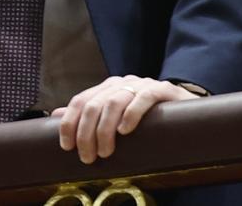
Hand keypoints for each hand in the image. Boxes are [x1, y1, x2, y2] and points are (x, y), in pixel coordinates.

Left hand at [54, 75, 198, 163]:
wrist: (184, 111)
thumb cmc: (145, 119)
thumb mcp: (114, 118)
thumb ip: (87, 115)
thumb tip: (56, 114)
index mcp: (107, 88)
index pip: (81, 101)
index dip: (70, 123)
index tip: (66, 146)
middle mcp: (121, 83)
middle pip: (95, 104)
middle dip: (87, 133)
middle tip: (88, 157)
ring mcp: (141, 85)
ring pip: (115, 101)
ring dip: (105, 129)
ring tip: (105, 151)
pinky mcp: (162, 90)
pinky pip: (144, 97)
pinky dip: (131, 113)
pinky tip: (126, 130)